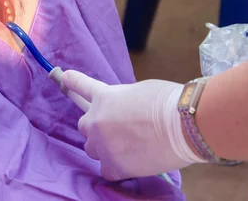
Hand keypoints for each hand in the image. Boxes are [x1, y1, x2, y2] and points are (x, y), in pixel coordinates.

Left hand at [58, 70, 203, 180]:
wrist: (182, 125)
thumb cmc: (167, 102)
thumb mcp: (139, 91)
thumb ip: (123, 100)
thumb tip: (123, 109)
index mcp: (104, 97)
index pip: (81, 86)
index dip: (72, 82)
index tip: (64, 77)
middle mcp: (96, 120)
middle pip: (85, 125)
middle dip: (97, 126)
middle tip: (117, 129)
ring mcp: (102, 144)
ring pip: (92, 148)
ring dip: (104, 147)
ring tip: (126, 147)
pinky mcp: (114, 166)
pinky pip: (105, 170)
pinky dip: (115, 167)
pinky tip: (129, 163)